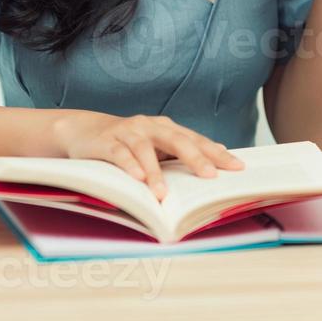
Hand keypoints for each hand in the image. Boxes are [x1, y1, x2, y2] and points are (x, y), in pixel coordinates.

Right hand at [49, 112, 243, 199]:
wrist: (83, 130)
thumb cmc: (127, 143)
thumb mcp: (155, 146)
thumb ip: (180, 151)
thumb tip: (216, 158)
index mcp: (166, 128)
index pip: (196, 140)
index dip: (216, 153)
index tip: (237, 167)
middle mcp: (149, 126)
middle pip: (177, 140)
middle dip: (195, 158)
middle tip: (210, 176)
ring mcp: (127, 131)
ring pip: (145, 149)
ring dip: (155, 172)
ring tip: (163, 194)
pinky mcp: (106, 141)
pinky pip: (119, 153)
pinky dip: (128, 165)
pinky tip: (136, 179)